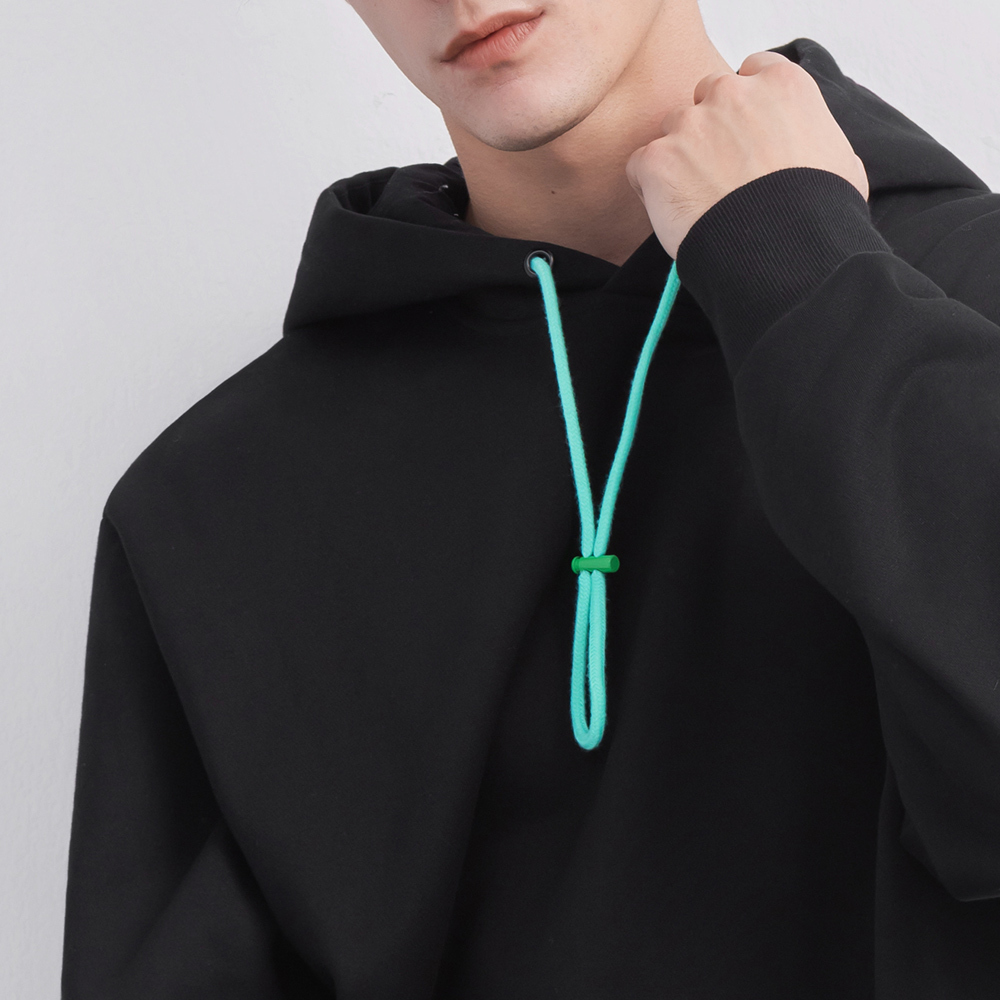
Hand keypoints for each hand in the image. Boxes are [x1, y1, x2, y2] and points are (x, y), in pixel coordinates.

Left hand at [625, 51, 869, 259]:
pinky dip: (651, 187)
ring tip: (700, 200)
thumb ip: (813, 135)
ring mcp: (691, 124)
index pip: (751, 72)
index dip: (745, 108)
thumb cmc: (820, 215)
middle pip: (706, 96)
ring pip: (672, 129)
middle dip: (710, 129)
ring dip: (680, 158)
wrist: (786, 252)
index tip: (745, 136)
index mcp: (782, 85)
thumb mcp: (840, 160)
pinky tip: (675, 213)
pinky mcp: (659, 159)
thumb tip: (804, 150)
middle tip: (720, 173)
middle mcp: (733, 94)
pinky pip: (642, 165)